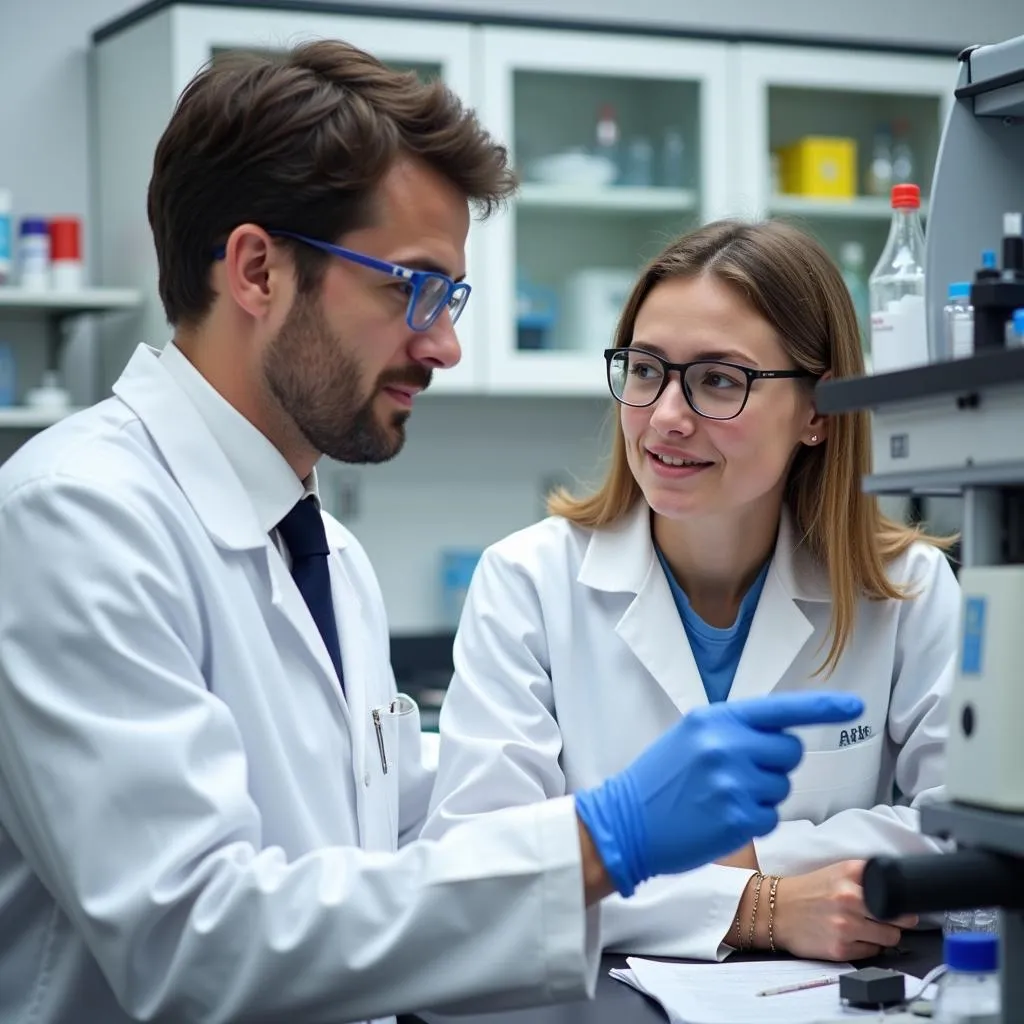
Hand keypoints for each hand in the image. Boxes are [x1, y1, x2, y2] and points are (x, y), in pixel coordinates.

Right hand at [574, 692, 862, 896]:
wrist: (624, 822)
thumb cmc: (659, 780)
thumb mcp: (689, 736)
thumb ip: (731, 730)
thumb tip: (780, 734)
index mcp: (715, 719)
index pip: (780, 709)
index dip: (823, 708)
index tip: (854, 706)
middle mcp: (726, 745)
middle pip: (789, 751)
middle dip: (775, 764)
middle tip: (740, 775)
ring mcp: (733, 783)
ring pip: (781, 786)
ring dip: (761, 794)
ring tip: (721, 798)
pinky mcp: (738, 819)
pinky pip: (771, 816)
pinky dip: (753, 820)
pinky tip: (721, 818)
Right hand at [772, 860, 917, 960]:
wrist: (775, 910)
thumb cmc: (807, 892)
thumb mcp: (837, 871)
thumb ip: (866, 875)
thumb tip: (900, 890)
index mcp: (850, 874)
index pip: (895, 891)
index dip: (902, 901)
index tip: (904, 905)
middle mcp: (848, 898)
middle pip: (899, 918)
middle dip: (896, 921)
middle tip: (885, 918)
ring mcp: (845, 925)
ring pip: (890, 938)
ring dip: (884, 935)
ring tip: (866, 928)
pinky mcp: (840, 949)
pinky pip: (872, 952)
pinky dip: (867, 947)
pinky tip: (851, 937)